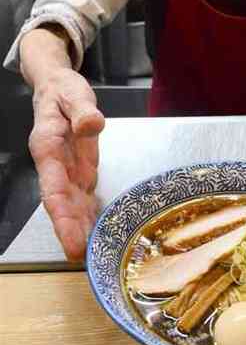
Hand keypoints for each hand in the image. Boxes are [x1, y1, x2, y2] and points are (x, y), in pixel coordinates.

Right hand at [28, 69, 104, 260]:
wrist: (57, 89)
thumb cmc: (64, 91)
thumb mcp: (74, 93)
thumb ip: (82, 110)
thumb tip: (92, 125)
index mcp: (48, 148)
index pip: (53, 187)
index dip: (62, 216)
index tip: (70, 237)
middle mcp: (55, 165)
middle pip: (61, 203)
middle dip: (69, 229)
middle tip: (80, 255)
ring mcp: (67, 170)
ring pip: (72, 204)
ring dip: (81, 227)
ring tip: (92, 253)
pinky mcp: (79, 170)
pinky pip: (83, 196)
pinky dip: (89, 215)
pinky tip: (99, 232)